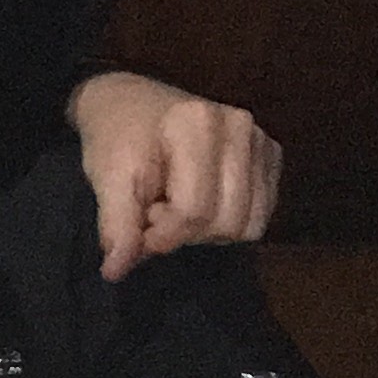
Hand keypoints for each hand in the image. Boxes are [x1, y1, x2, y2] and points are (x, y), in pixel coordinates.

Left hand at [69, 72, 280, 279]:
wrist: (129, 105)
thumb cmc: (115, 138)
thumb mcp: (106, 179)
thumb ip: (117, 225)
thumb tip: (116, 272)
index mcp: (199, 123)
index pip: (194, 210)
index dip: (162, 234)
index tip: (139, 225)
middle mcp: (241, 128)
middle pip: (228, 222)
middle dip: (185, 232)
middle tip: (154, 211)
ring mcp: (262, 141)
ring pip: (249, 225)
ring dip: (206, 230)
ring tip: (175, 205)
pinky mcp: (271, 157)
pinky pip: (259, 216)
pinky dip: (226, 220)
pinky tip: (198, 201)